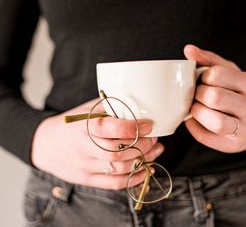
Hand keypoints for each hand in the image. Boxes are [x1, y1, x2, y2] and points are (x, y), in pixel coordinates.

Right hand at [31, 99, 163, 189]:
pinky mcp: (87, 179)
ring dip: (143, 160)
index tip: (149, 125)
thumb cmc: (70, 125)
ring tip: (155, 151)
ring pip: (119, 168)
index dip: (133, 128)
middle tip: (154, 138)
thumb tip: (136, 106)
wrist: (46, 144)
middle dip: (142, 145)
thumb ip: (108, 108)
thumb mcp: (85, 110)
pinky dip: (134, 178)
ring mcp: (85, 166)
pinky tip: (147, 170)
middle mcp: (83, 148)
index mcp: (83, 127)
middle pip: (118, 152)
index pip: (110, 129)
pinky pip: (114, 183)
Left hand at [183, 45, 245, 152]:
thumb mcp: (230, 72)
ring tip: (197, 108)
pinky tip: (196, 120)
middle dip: (198, 94)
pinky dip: (195, 127)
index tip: (203, 79)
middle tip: (198, 95)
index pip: (217, 74)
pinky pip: (206, 137)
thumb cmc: (239, 93)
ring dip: (197, 112)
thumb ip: (209, 60)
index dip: (203, 76)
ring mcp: (244, 128)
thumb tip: (188, 49)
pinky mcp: (233, 144)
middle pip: (214, 97)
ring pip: (215, 121)